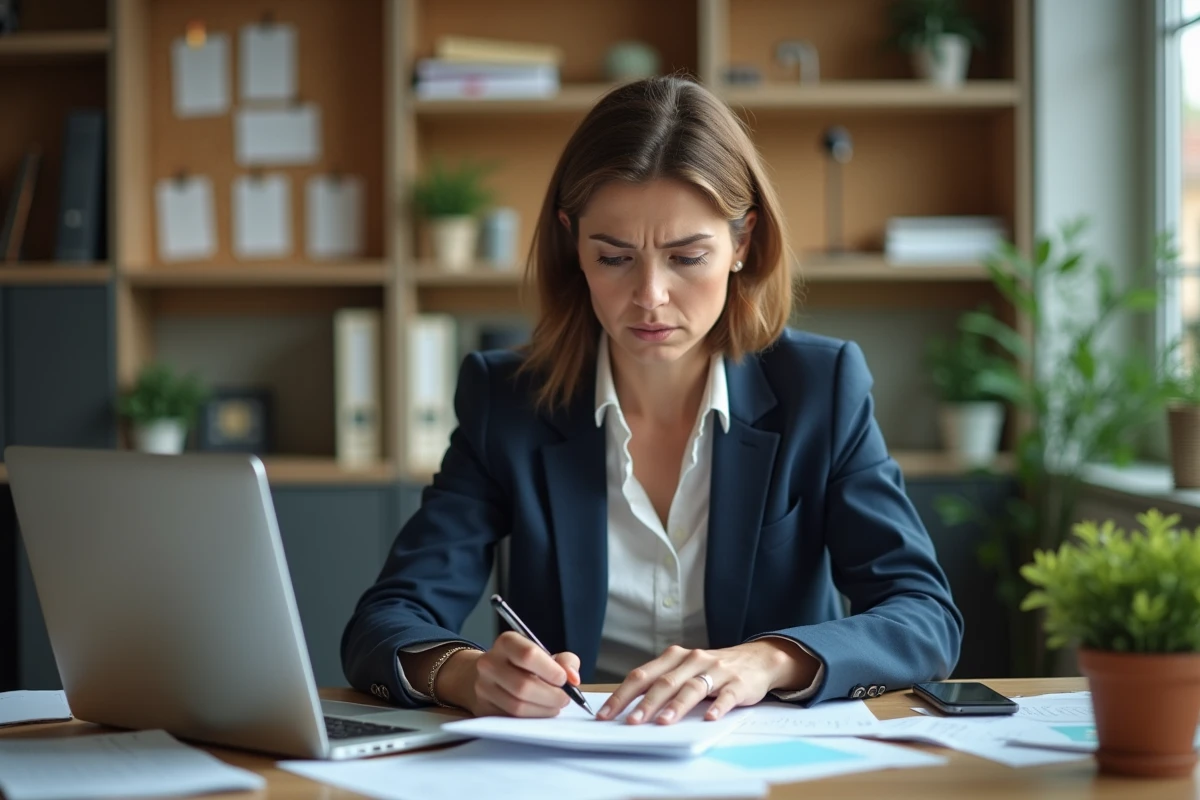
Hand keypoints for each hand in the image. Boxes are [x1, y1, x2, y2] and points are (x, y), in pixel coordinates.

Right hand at [438, 632, 581, 717]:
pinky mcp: (483, 708)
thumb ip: (565, 661)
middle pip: (523, 685)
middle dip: (551, 696)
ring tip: (555, 705)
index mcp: (506, 643)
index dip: (551, 670)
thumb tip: (573, 679)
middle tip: (564, 698)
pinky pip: (511, 718)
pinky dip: (532, 717)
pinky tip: (541, 711)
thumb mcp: (545, 655)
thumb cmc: (524, 664)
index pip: (528, 655)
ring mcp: (483, 687)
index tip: (564, 679)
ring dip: (543, 710)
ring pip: (517, 706)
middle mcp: (490, 663)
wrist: (490, 674)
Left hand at [596, 641, 817, 724]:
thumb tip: (630, 708)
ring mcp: (716, 671)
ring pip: (692, 688)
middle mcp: (692, 660)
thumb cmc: (712, 668)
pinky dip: (717, 707)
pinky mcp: (737, 683)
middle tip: (632, 722)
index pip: (642, 675)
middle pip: (665, 682)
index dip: (623, 695)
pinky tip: (709, 718)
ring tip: (663, 722)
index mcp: (674, 657)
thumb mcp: (684, 669)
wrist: (757, 659)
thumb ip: (662, 682)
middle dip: (646, 703)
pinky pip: (726, 696)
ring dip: (677, 706)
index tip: (607, 714)